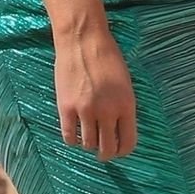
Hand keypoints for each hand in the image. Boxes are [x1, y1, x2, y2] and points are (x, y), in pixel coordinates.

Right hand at [53, 25, 136, 160]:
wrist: (82, 39)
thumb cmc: (106, 56)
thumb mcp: (124, 83)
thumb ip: (122, 107)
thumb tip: (117, 129)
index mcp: (126, 105)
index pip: (128, 143)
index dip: (122, 151)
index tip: (117, 150)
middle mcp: (107, 111)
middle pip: (108, 148)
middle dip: (105, 154)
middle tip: (102, 152)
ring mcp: (85, 110)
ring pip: (88, 144)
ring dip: (89, 145)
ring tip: (87, 138)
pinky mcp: (67, 107)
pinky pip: (69, 136)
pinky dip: (72, 140)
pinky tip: (74, 134)